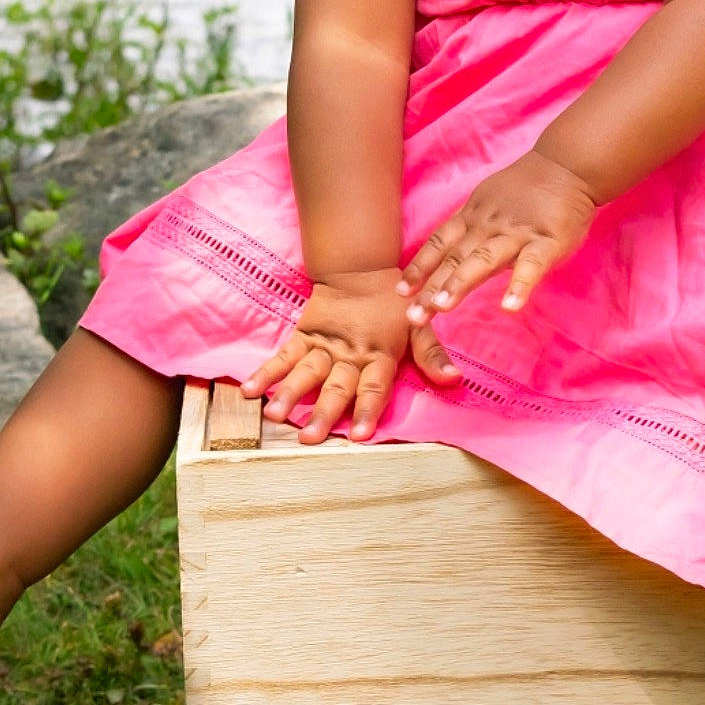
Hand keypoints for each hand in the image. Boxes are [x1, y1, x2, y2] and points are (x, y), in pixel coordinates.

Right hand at [241, 268, 458, 443]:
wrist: (361, 268)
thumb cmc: (394, 304)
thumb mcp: (420, 325)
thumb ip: (432, 355)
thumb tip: (453, 379)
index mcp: (379, 354)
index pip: (374, 386)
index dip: (367, 409)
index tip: (359, 435)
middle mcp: (350, 354)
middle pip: (336, 386)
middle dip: (323, 412)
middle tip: (310, 437)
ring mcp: (324, 345)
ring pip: (306, 373)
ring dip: (290, 394)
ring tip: (276, 415)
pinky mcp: (304, 335)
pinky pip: (283, 355)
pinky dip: (267, 372)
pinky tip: (251, 391)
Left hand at [397, 151, 596, 322]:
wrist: (567, 165)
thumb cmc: (527, 189)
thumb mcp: (488, 201)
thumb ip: (470, 228)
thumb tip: (447, 257)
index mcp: (474, 217)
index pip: (439, 243)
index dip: (420, 267)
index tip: (401, 292)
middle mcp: (488, 226)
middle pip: (455, 258)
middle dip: (432, 286)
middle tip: (413, 317)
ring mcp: (517, 233)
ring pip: (484, 259)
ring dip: (461, 282)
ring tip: (442, 307)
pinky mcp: (548, 241)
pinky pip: (532, 265)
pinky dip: (520, 285)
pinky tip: (510, 307)